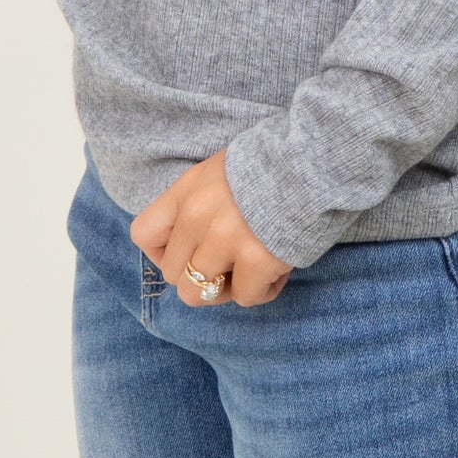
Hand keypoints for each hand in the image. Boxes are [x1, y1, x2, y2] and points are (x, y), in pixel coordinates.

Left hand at [130, 148, 294, 308]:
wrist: (313, 159)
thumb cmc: (268, 165)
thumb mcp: (218, 172)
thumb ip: (197, 206)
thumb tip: (189, 245)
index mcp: (186, 192)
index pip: (144, 235)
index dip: (163, 252)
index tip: (188, 250)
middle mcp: (198, 217)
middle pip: (173, 274)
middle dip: (201, 274)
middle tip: (231, 261)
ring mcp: (225, 240)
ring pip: (200, 294)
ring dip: (227, 287)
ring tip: (251, 266)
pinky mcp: (256, 260)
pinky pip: (245, 298)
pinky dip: (263, 289)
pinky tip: (277, 267)